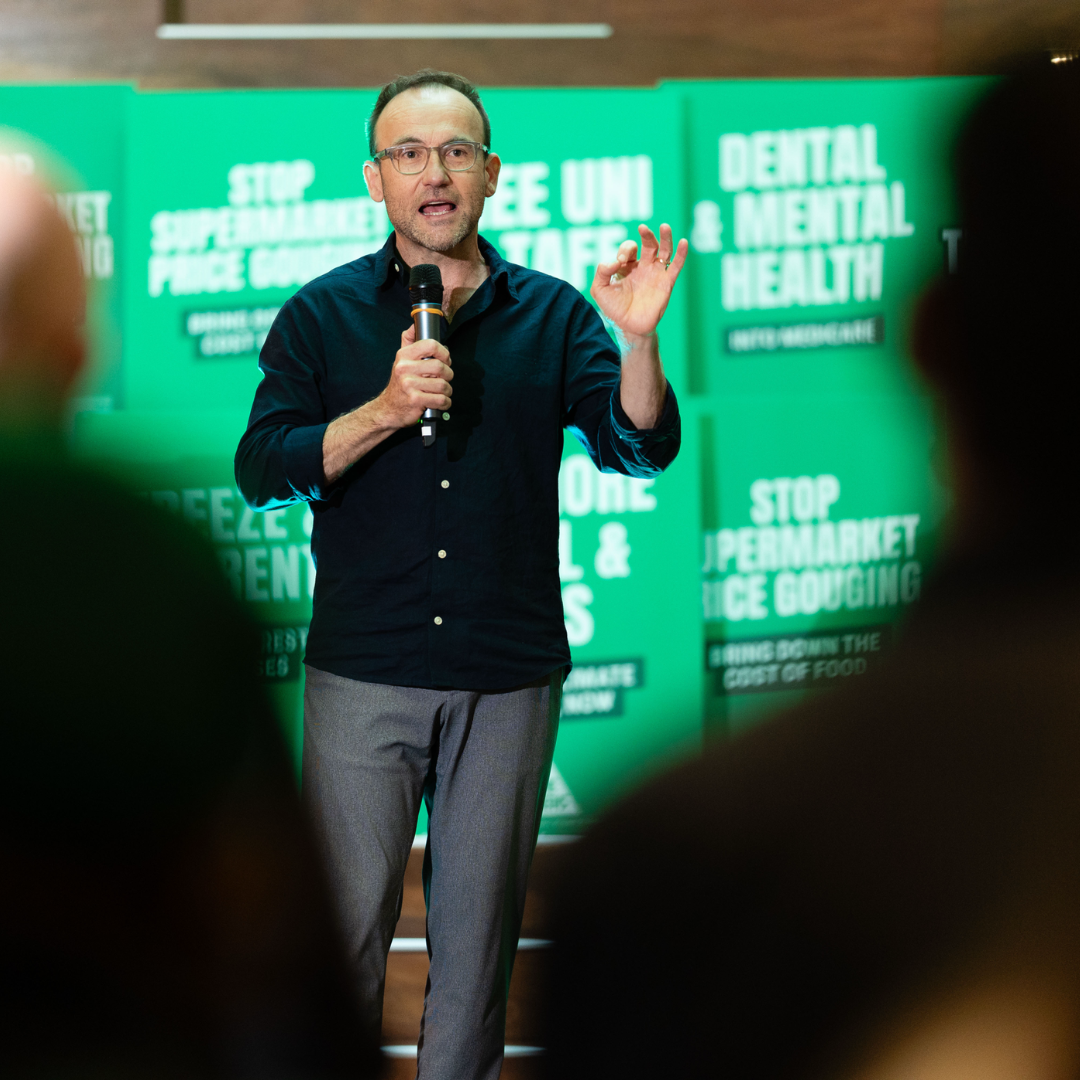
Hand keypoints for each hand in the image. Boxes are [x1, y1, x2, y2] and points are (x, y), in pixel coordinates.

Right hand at [374, 324, 452, 428]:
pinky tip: (441, 402)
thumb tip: (414, 324)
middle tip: (446, 378)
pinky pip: (440, 400)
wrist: (388, 409)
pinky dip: (445, 403)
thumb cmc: (399, 384)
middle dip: (449, 374)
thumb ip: (407, 341)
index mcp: (404, 355)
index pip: (431, 345)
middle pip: (440, 366)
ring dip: (448, 391)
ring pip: (443, 385)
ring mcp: (409, 385)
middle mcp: (404, 368)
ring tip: (443, 392)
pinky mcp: (415, 400)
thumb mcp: (400, 360)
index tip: (446, 360)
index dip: (444, 353)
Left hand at [590, 223, 688, 340]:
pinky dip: (681, 254)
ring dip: (665, 237)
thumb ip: (601, 272)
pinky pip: (676, 266)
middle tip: (642, 228)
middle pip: (649, 244)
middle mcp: (643, 267)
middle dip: (646, 235)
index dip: (624, 250)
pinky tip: (683, 242)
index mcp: (628, 266)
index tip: (619, 262)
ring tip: (664, 226)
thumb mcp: (599, 290)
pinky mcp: (666, 283)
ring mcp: (656, 274)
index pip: (629, 249)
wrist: (629, 327)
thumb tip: (614, 261)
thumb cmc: (614, 310)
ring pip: (664, 250)